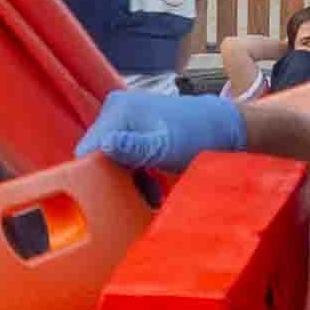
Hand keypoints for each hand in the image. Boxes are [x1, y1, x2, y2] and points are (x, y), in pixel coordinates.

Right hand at [78, 90, 250, 184]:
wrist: (222, 127)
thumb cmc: (197, 136)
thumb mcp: (165, 147)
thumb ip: (134, 148)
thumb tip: (104, 145)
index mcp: (117, 110)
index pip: (87, 149)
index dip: (92, 176)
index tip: (108, 198)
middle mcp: (115, 110)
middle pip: (97, 155)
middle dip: (111, 181)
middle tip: (135, 199)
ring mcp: (124, 119)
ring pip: (109, 159)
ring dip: (124, 181)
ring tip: (148, 194)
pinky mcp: (134, 129)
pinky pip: (122, 157)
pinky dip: (133, 174)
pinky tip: (150, 187)